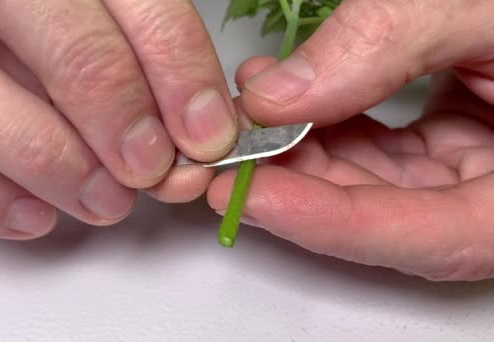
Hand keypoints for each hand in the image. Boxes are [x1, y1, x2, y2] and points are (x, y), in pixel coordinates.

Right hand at [0, 0, 236, 238]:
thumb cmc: (7, 12)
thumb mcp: (56, 8)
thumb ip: (109, 40)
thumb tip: (179, 112)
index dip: (174, 62)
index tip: (205, 129)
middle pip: (55, 33)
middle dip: (117, 111)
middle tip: (153, 168)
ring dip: (48, 160)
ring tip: (104, 200)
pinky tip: (32, 215)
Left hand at [208, 0, 493, 280]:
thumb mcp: (484, 5)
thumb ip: (385, 43)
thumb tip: (278, 94)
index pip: (436, 237)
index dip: (338, 224)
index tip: (259, 197)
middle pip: (389, 216)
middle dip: (300, 187)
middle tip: (228, 158)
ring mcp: (474, 167)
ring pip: (375, 183)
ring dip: (303, 153)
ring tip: (247, 114)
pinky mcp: (452, 141)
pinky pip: (381, 147)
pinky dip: (329, 125)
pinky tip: (285, 94)